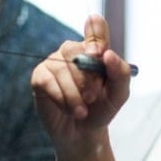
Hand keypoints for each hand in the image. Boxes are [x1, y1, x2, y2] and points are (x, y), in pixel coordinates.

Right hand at [32, 14, 132, 152]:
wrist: (84, 132)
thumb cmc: (102, 107)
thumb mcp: (119, 94)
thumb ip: (120, 73)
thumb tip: (108, 55)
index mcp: (96, 49)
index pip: (96, 28)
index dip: (96, 35)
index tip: (99, 52)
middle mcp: (73, 50)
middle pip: (77, 51)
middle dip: (87, 78)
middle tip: (92, 98)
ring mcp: (55, 61)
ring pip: (62, 68)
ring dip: (74, 94)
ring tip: (82, 111)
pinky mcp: (40, 76)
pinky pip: (48, 81)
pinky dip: (61, 98)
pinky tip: (71, 110)